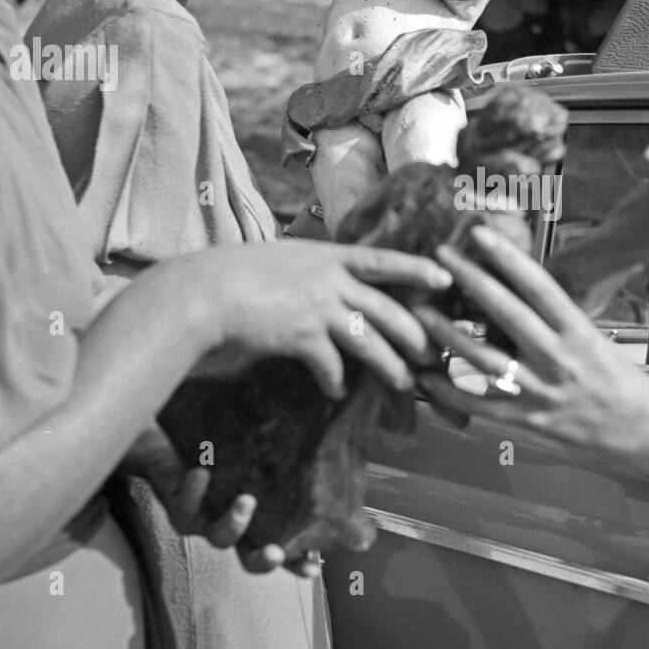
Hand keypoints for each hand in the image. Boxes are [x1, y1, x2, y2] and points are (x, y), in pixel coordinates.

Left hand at [120, 426, 318, 574]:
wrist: (168, 441)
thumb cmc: (222, 444)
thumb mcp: (258, 446)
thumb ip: (291, 446)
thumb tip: (338, 425)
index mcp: (256, 519)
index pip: (281, 546)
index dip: (297, 562)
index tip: (313, 566)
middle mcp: (232, 526)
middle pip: (248, 559)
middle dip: (263, 559)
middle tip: (276, 551)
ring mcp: (205, 519)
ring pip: (218, 538)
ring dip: (234, 523)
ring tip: (247, 501)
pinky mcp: (179, 505)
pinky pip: (185, 506)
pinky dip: (195, 491)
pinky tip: (202, 472)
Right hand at [198, 239, 451, 400]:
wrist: (205, 291)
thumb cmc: (235, 272)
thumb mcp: (282, 259)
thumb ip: (311, 270)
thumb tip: (329, 284)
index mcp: (327, 255)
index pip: (382, 259)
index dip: (416, 268)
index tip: (444, 276)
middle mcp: (329, 280)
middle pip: (387, 308)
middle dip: (414, 332)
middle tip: (431, 351)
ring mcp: (317, 307)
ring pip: (368, 341)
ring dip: (388, 366)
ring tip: (402, 383)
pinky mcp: (302, 336)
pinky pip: (330, 365)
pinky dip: (335, 381)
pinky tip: (336, 392)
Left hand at [411, 228, 648, 477]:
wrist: (638, 425)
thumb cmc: (611, 371)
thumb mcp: (589, 335)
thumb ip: (551, 315)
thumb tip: (509, 282)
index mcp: (577, 329)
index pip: (538, 286)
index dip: (507, 257)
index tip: (478, 233)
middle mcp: (558, 356)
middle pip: (507, 313)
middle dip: (471, 280)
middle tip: (440, 256)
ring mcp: (541, 390)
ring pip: (485, 359)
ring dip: (448, 334)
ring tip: (420, 312)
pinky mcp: (528, 420)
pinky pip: (481, 405)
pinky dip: (449, 392)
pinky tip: (424, 376)